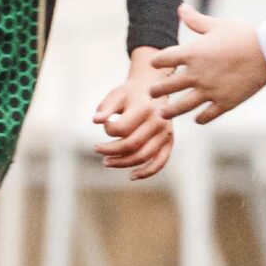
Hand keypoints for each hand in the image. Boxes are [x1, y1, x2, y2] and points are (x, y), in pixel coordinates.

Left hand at [92, 50, 174, 178]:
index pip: (122, 128)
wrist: (153, 89)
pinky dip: (146, 172)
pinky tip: (131, 176)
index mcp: (145, 108)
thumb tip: (95, 120)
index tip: (103, 122)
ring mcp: (165, 134)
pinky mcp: (169, 142)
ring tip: (106, 162)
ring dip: (122, 163)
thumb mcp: (116, 95)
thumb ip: (106, 107)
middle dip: (109, 150)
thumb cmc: (131, 94)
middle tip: (96, 149)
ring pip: (143, 157)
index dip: (107, 129)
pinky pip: (160, 162)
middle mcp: (158, 122)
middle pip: (131, 145)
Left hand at [147, 5, 265, 122]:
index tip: (154, 64)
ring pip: (183, 106)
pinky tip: (197, 119)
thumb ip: (195, 20)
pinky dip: (201, 118)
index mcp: (192, 53)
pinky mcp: (225, 103)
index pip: (163, 59)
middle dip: (157, 90)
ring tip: (163, 113)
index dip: (157, 61)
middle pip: (168, 86)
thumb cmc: (243, 35)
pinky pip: (207, 115)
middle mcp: (197, 74)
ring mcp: (210, 91)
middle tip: (151, 93)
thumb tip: (180, 8)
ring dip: (170, 110)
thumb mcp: (217, 25)